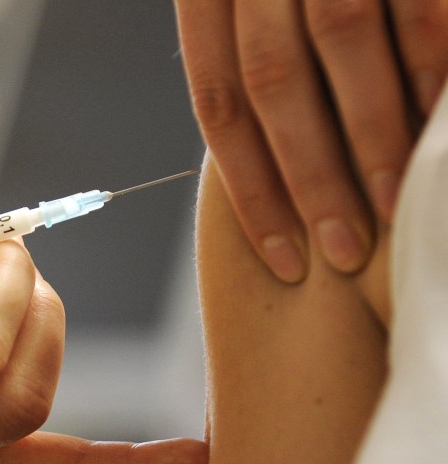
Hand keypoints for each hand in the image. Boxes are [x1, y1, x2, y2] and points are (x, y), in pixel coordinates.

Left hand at [174, 0, 447, 281]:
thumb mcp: (243, 0)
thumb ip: (250, 57)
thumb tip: (259, 159)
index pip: (220, 102)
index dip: (250, 188)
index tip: (281, 255)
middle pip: (273, 84)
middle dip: (308, 178)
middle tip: (339, 251)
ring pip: (340, 45)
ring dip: (370, 136)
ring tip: (389, 209)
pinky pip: (414, 7)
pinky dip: (426, 66)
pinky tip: (433, 129)